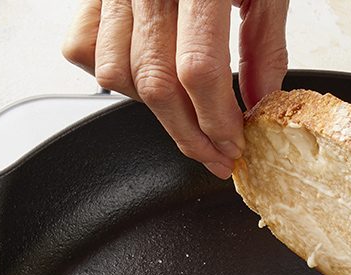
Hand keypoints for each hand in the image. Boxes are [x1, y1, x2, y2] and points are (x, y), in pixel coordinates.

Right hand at [62, 0, 288, 179]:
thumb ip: (265, 44)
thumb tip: (261, 101)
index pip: (199, 71)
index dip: (216, 120)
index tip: (233, 144)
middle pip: (157, 84)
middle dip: (189, 134)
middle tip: (215, 154)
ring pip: (118, 75)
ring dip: (153, 112)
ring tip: (187, 119)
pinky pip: (84, 47)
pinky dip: (112, 76)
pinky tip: (148, 80)